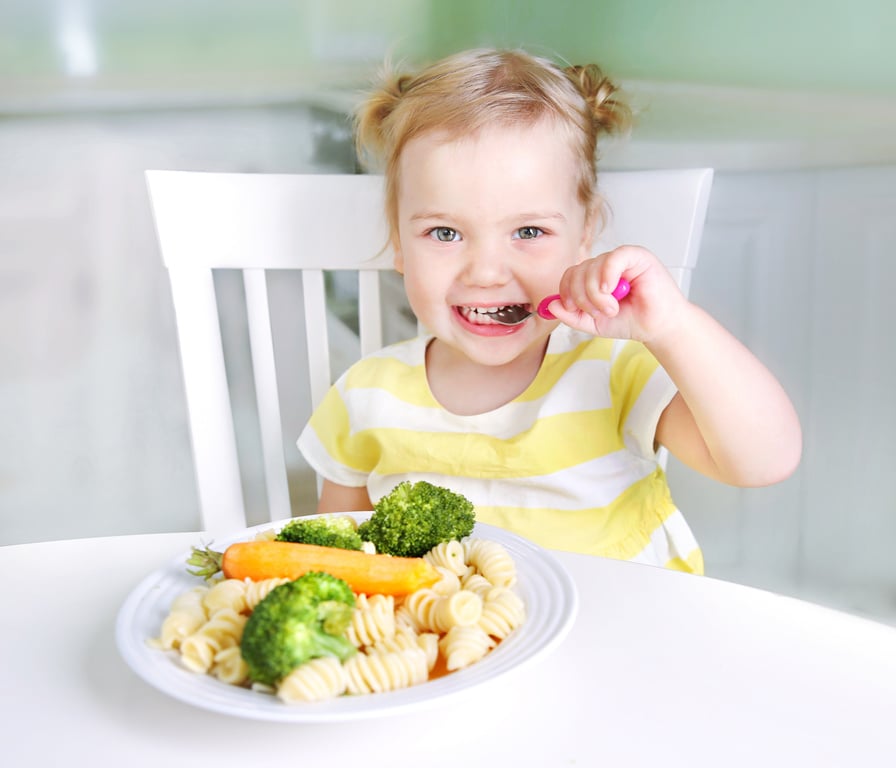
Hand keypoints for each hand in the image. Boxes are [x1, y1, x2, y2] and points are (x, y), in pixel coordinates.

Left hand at [546, 245, 688, 342]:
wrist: (657, 327)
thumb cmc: (630, 321)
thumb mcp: (592, 324)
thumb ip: (571, 316)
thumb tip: (551, 305)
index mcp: (594, 277)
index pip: (570, 275)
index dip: (566, 292)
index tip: (574, 309)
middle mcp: (605, 265)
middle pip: (578, 271)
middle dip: (583, 297)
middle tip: (599, 313)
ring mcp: (620, 259)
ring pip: (592, 267)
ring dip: (597, 294)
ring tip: (612, 308)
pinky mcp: (637, 256)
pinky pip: (614, 258)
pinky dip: (608, 276)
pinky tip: (612, 290)